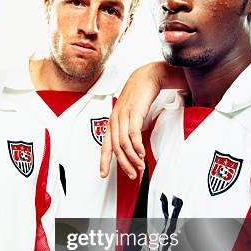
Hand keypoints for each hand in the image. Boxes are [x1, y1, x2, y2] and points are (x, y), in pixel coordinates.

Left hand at [100, 62, 186, 178]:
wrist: (147, 76)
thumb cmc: (139, 95)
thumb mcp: (131, 114)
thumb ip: (129, 128)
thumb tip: (133, 146)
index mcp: (113, 121)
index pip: (105, 145)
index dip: (103, 161)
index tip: (103, 174)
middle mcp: (115, 119)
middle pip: (115, 148)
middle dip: (123, 164)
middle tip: (132, 174)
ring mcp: (123, 115)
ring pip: (123, 143)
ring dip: (133, 157)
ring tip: (140, 166)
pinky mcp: (134, 112)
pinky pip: (133, 133)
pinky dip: (137, 146)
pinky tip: (141, 153)